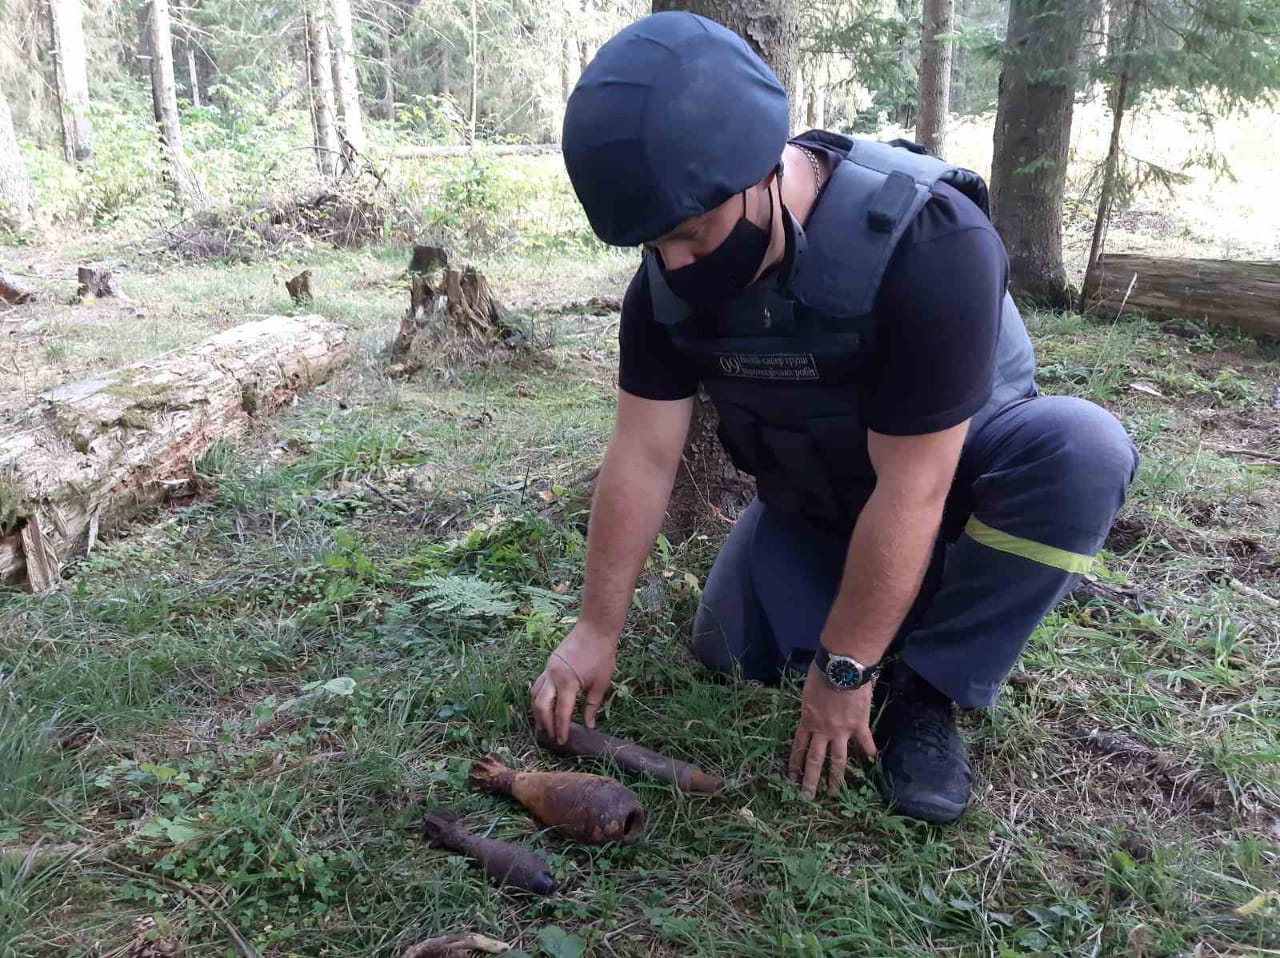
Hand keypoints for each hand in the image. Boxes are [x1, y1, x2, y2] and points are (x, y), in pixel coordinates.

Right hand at [530, 624, 616, 744]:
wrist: (595, 628)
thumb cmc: (602, 655)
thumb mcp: (601, 683)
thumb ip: (592, 705)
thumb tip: (588, 725)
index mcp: (568, 683)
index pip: (561, 712)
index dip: (561, 729)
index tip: (562, 741)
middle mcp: (553, 676)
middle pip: (541, 705)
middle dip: (545, 723)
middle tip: (550, 736)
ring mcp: (548, 668)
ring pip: (535, 694)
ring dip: (537, 711)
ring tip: (543, 724)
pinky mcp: (549, 663)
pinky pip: (538, 684)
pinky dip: (538, 697)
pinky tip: (544, 704)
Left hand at [788, 665, 877, 798]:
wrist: (842, 668)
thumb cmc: (821, 674)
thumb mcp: (807, 693)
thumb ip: (809, 709)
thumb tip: (810, 716)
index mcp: (807, 721)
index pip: (799, 747)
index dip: (795, 763)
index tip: (791, 778)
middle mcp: (823, 730)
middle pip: (815, 759)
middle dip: (810, 780)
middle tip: (807, 797)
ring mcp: (842, 730)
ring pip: (838, 760)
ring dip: (835, 778)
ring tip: (833, 793)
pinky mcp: (859, 725)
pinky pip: (865, 742)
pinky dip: (869, 751)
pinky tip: (871, 761)